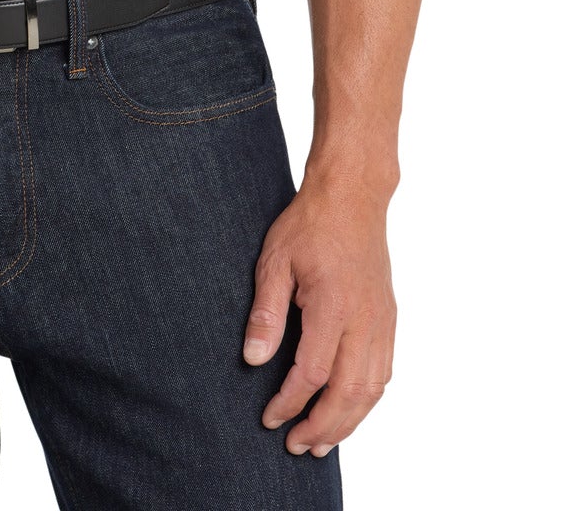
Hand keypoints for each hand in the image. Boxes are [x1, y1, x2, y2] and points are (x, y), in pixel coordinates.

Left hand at [242, 177, 394, 457]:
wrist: (353, 197)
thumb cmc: (309, 224)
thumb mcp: (274, 260)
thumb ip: (266, 312)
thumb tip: (253, 360)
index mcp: (332, 306)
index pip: (311, 373)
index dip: (289, 403)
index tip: (269, 418)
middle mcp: (364, 320)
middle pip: (347, 393)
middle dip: (321, 427)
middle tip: (296, 446)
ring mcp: (382, 321)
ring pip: (372, 390)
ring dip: (348, 423)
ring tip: (322, 442)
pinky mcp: (389, 319)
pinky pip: (384, 372)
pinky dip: (367, 400)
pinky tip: (349, 409)